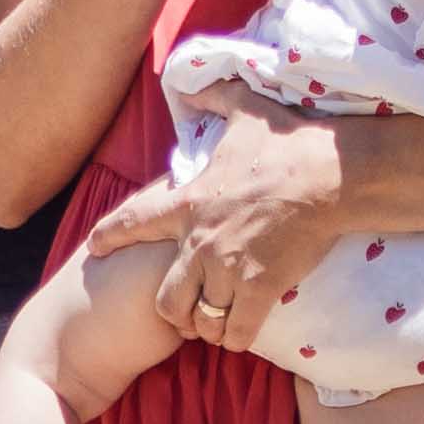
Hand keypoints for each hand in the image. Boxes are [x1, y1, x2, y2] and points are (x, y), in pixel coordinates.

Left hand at [89, 87, 355, 352]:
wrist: (329, 174)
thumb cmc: (288, 142)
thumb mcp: (244, 111)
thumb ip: (214, 99)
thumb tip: (193, 84)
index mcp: (189, 202)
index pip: (133, 223)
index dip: (109, 237)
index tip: (94, 248)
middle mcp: (199, 241)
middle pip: (165, 298)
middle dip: (172, 310)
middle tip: (184, 310)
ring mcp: (228, 268)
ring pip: (199, 320)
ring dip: (206, 327)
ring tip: (214, 326)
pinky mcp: (260, 288)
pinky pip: (236, 332)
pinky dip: (235, 338)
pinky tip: (240, 335)